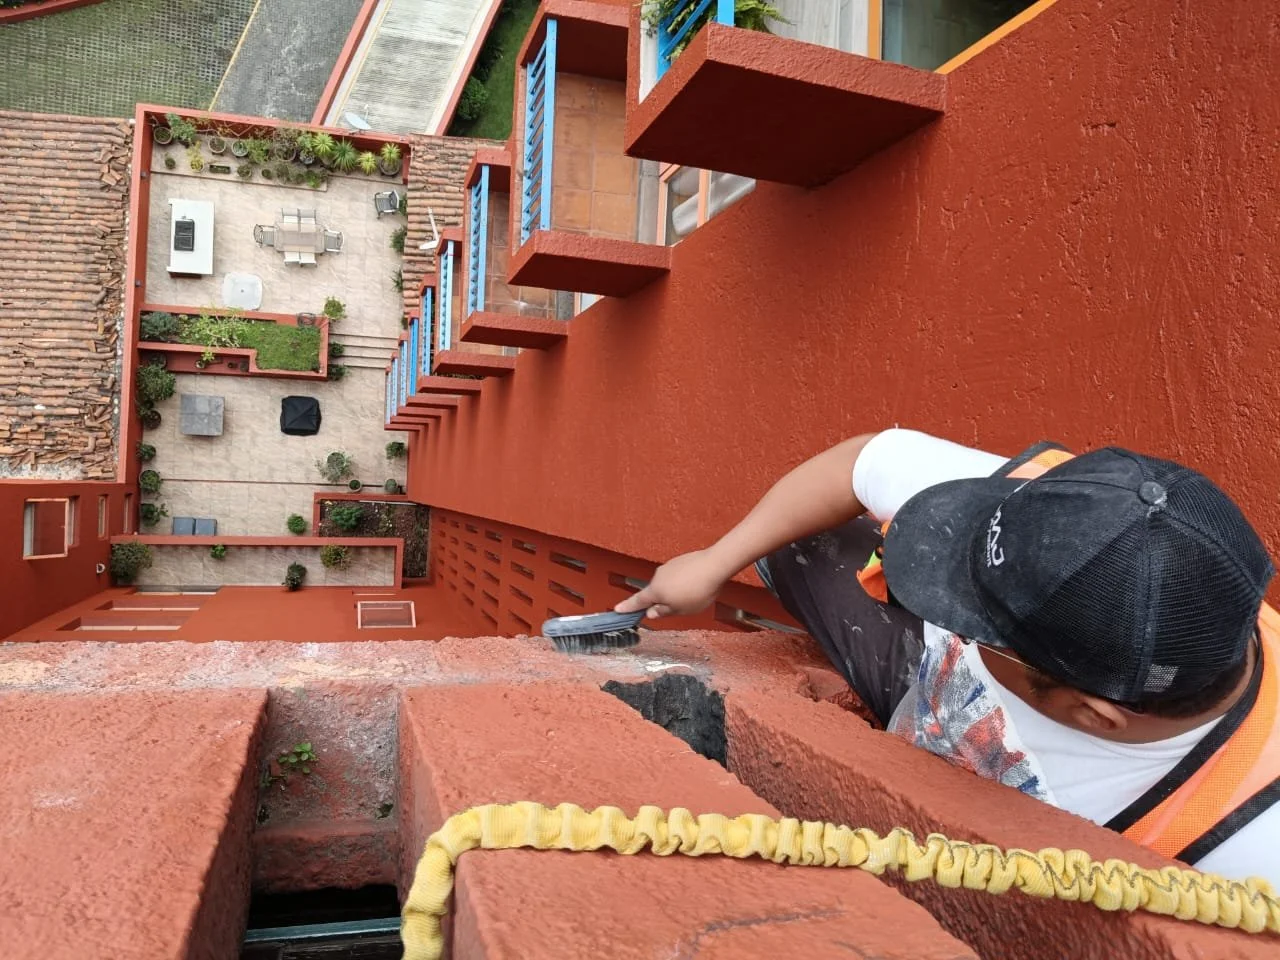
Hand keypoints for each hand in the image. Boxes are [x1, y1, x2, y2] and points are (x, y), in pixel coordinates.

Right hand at [614, 549, 728, 619]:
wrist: (715, 565)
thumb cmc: (699, 590)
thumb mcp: (681, 610)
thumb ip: (664, 612)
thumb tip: (651, 612)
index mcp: (655, 591)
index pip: (637, 602)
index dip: (627, 607)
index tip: (618, 609)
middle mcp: (658, 576)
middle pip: (655, 593)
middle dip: (663, 601)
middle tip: (679, 608)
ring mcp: (668, 567)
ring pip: (667, 584)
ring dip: (675, 592)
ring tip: (693, 595)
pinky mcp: (679, 561)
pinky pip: (677, 576)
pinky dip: (683, 582)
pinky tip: (696, 585)